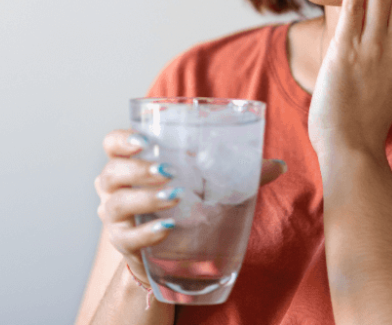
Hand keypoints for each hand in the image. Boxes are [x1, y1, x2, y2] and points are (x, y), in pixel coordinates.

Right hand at [94, 129, 287, 284]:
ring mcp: (116, 218)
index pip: (112, 144)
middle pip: (112, 173)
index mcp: (131, 163)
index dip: (122, 140)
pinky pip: (128, 238)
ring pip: (117, 204)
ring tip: (174, 197)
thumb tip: (279, 165)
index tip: (144, 140)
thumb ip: (238, 173)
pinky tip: (167, 229)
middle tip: (168, 171)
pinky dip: (147, 233)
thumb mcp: (207, 184)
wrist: (171, 252)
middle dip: (138, 170)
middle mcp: (114, 188)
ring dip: (145, 198)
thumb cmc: (185, 205)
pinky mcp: (123, 244)